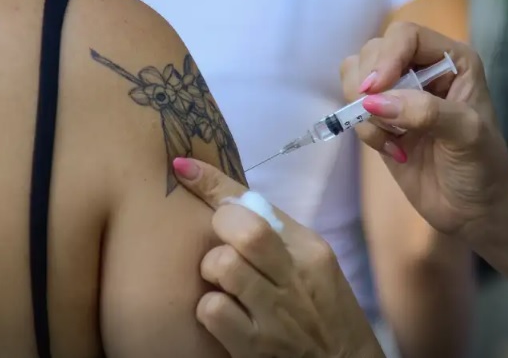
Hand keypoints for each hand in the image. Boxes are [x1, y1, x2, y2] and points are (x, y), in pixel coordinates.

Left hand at [171, 157, 384, 357]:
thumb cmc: (324, 312)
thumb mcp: (313, 266)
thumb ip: (277, 236)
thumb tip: (226, 200)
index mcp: (310, 250)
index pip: (259, 204)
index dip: (215, 184)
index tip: (184, 167)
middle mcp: (296, 277)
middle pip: (243, 230)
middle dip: (219, 228)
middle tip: (221, 242)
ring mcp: (276, 314)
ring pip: (221, 265)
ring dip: (212, 270)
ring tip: (223, 281)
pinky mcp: (255, 347)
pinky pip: (211, 309)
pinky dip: (210, 308)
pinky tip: (224, 314)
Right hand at [340, 22, 507, 235]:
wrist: (476, 211)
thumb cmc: (484, 168)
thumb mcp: (467, 135)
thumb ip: (425, 112)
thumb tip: (373, 102)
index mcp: (453, 60)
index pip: (406, 36)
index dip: (387, 57)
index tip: (376, 90)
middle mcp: (424, 70)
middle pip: (374, 51)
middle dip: (369, 84)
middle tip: (382, 118)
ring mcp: (400, 95)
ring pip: (357, 76)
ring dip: (362, 107)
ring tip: (391, 136)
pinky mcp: (383, 121)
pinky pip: (354, 110)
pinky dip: (364, 129)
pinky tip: (392, 150)